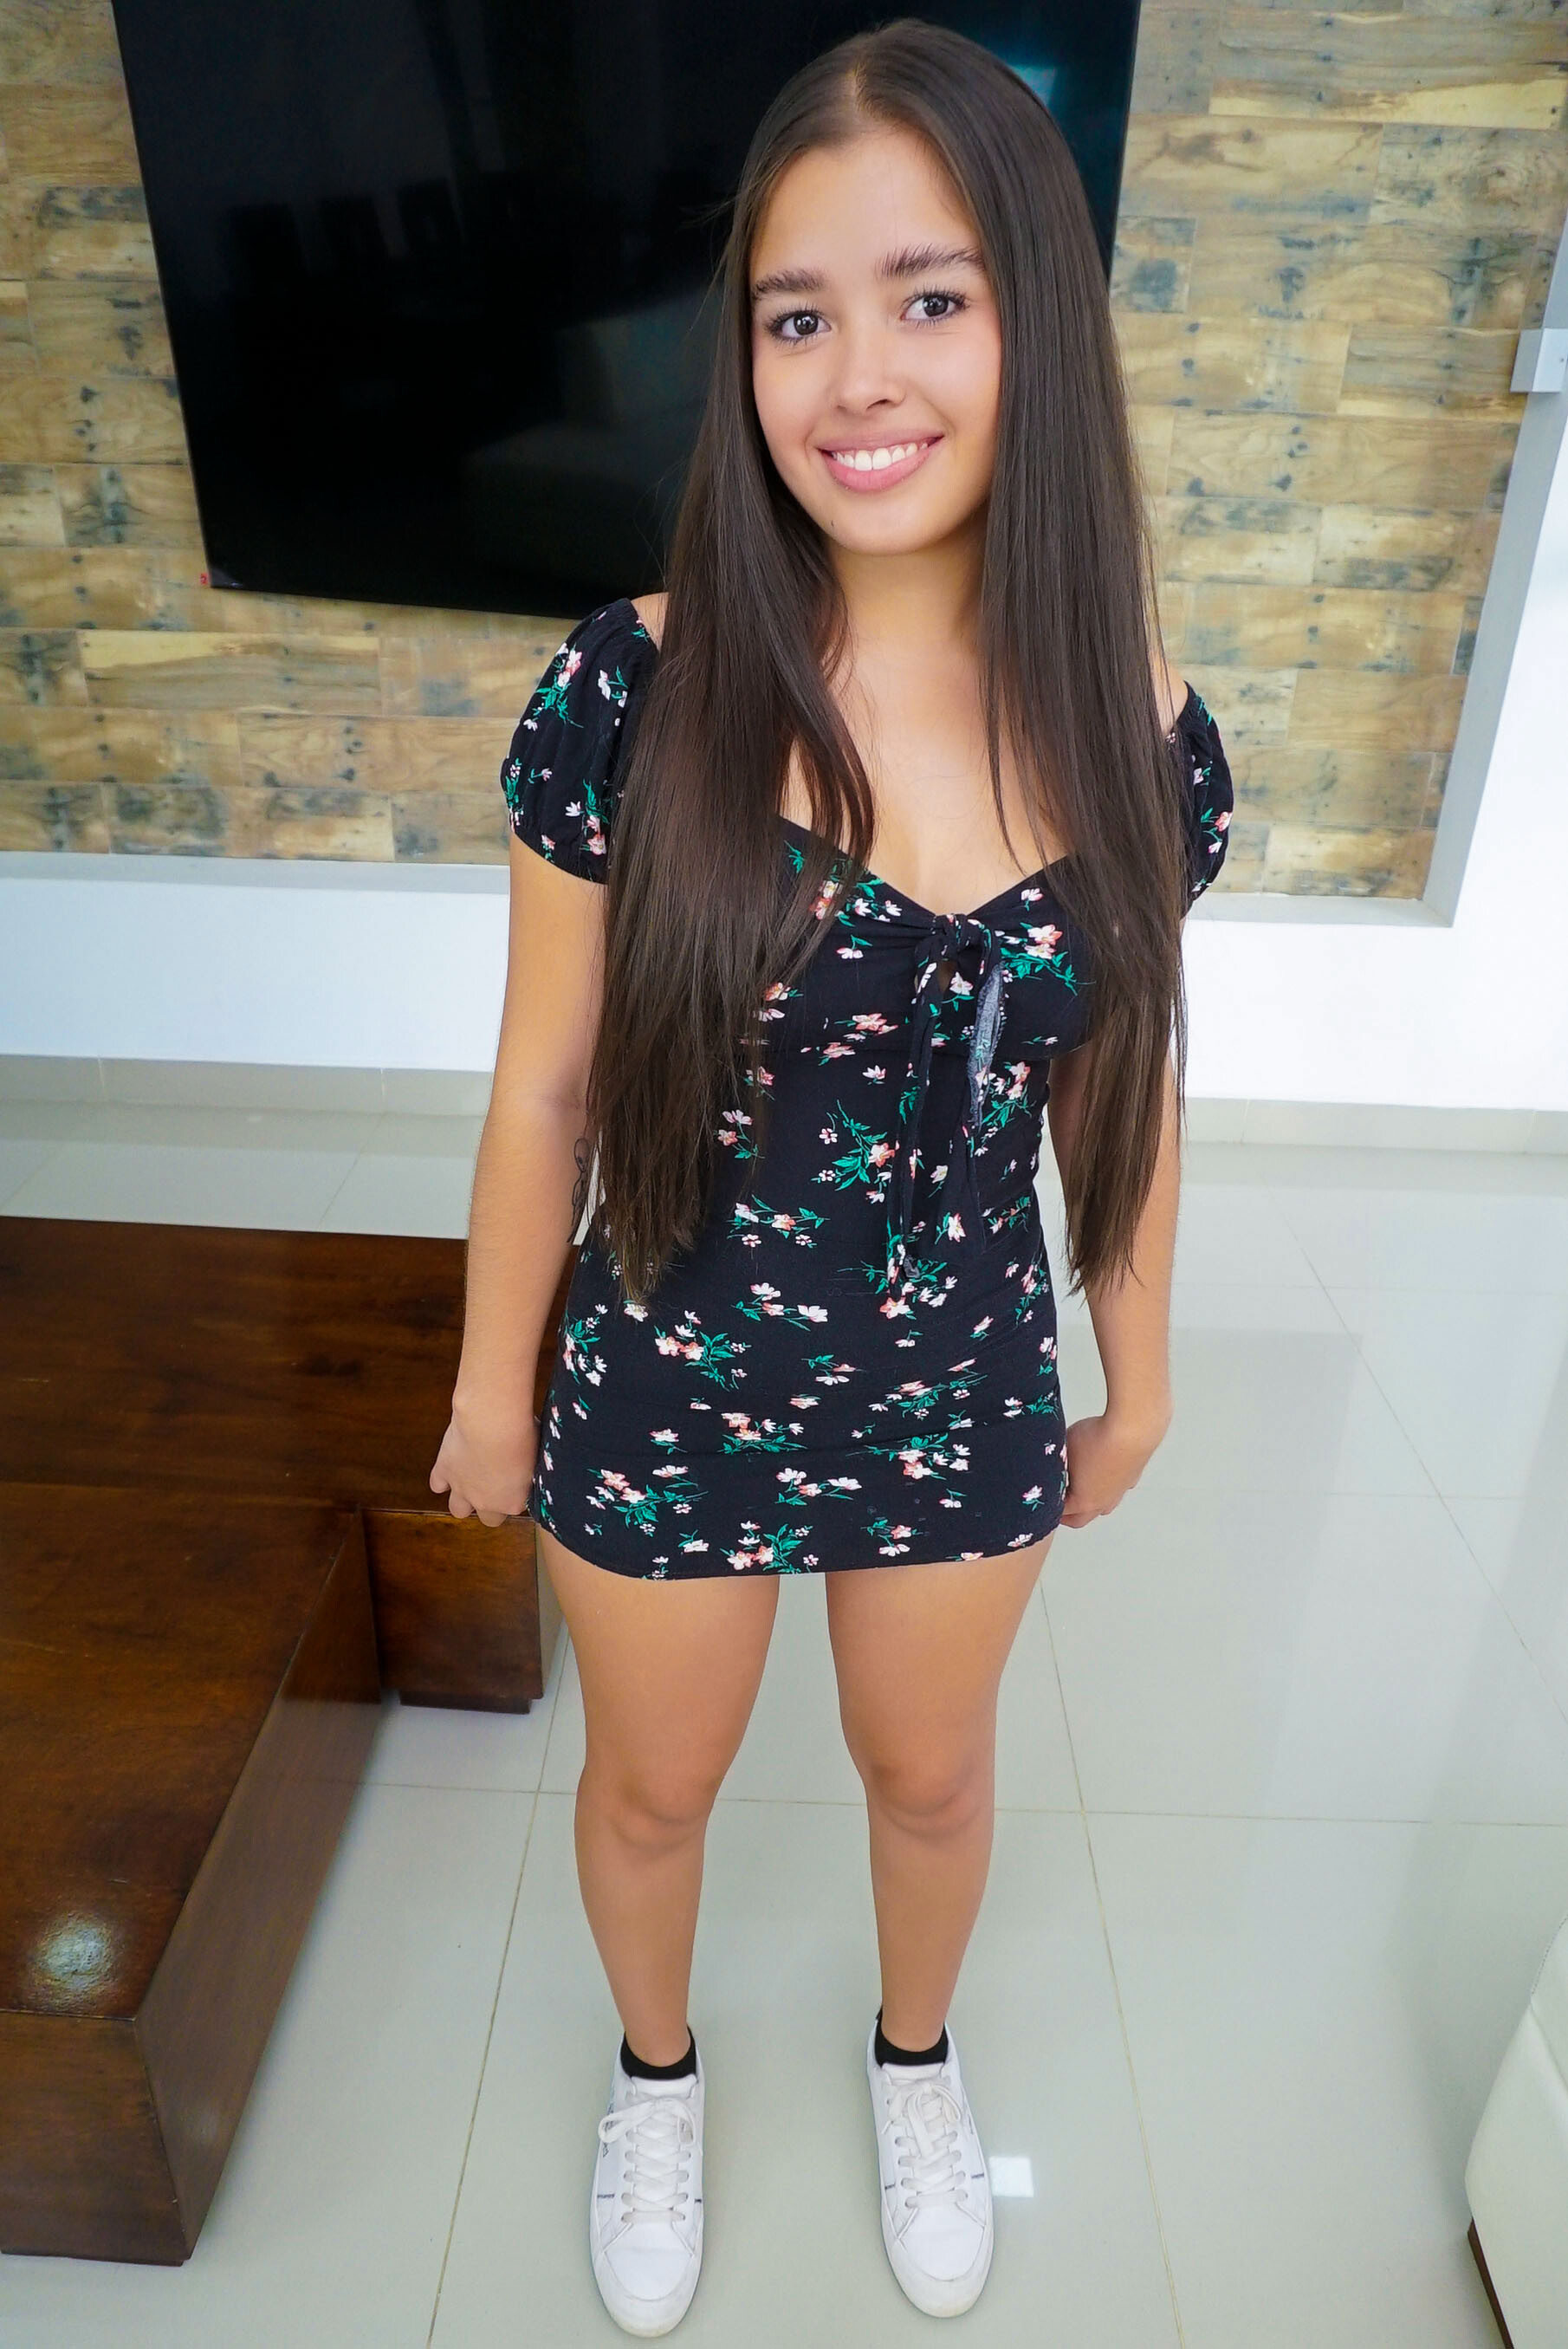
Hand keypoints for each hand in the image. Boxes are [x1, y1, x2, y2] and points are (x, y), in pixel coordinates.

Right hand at [429, 1393, 537, 1528]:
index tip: (519, 1479)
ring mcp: (463, 1489)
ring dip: (465, 1500)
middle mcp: (486, 1502)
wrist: (492, 1423)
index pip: (516, 1507)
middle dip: (492, 1505)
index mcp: (513, 1502)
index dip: (517, 1493)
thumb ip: (533, 1471)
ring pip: (459, 1510)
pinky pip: (438, 1485)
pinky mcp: (445, 1472)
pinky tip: (452, 1468)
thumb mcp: (538, 1457)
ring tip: (473, 1481)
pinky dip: (443, 1479)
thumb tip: (534, 1465)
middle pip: (489, 1519)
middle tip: (497, 1484)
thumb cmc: (522, 1435)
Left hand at [1057, 1404, 1170, 1530]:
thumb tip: (1048, 1461)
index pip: (1060, 1513)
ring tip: (1079, 1492)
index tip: (1041, 1503)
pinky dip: (1106, 1487)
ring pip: (1102, 1507)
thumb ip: (1055, 1461)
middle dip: (1068, 1515)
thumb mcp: (1063, 1449)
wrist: (1131, 1430)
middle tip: (1057, 1509)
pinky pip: (1116, 1489)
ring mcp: (1119, 1491)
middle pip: (1082, 1518)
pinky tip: (1102, 1475)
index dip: (1048, 1508)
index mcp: (1083, 1501)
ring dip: (1089, 1503)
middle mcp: (1102, 1502)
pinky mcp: (1131, 1477)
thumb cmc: (1097, 1440)